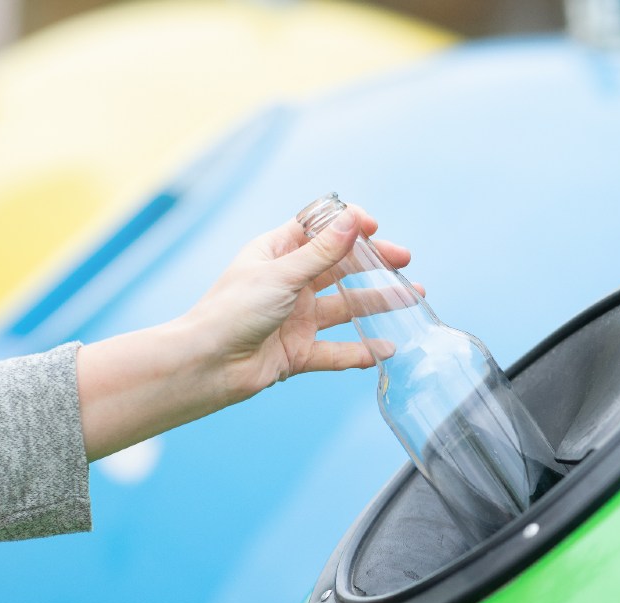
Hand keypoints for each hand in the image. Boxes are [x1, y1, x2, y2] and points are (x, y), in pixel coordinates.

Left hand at [75, 206, 412, 459]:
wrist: (206, 365)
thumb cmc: (232, 311)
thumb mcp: (281, 274)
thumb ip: (322, 252)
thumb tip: (353, 219)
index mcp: (276, 253)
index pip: (318, 230)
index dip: (347, 225)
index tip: (373, 227)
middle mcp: (288, 283)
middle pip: (339, 267)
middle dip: (374, 264)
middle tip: (405, 261)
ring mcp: (295, 318)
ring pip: (345, 307)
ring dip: (378, 302)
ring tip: (413, 297)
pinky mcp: (298, 352)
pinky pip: (337, 350)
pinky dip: (361, 350)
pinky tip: (387, 348)